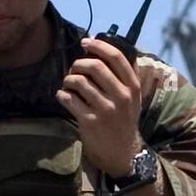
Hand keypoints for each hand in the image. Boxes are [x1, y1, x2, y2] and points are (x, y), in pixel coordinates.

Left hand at [56, 37, 142, 176]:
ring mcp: (106, 109)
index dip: (98, 45)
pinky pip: (69, 99)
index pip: (117, 57)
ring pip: (79, 81)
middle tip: (74, 70)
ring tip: (68, 85)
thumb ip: (121, 76)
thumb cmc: (123, 120)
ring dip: (68, 79)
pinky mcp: (90, 121)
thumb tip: (99, 47)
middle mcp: (122, 96)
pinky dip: (62, 95)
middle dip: (78, 64)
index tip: (85, 42)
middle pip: (95, 66)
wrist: (122, 153)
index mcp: (132, 87)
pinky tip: (64, 97)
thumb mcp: (132, 98)